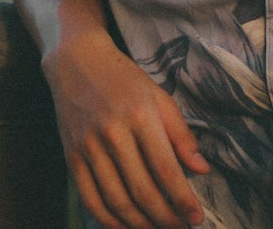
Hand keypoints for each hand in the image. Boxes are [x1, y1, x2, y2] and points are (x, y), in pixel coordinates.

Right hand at [43, 27, 208, 228]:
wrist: (77, 61)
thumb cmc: (124, 78)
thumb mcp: (158, 95)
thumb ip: (180, 133)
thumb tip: (201, 170)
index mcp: (140, 114)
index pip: (165, 168)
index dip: (182, 199)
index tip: (196, 218)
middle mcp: (113, 133)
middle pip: (142, 190)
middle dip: (165, 216)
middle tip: (179, 226)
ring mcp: (89, 147)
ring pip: (116, 200)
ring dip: (139, 224)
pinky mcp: (71, 157)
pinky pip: (90, 199)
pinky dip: (108, 220)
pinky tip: (124, 226)